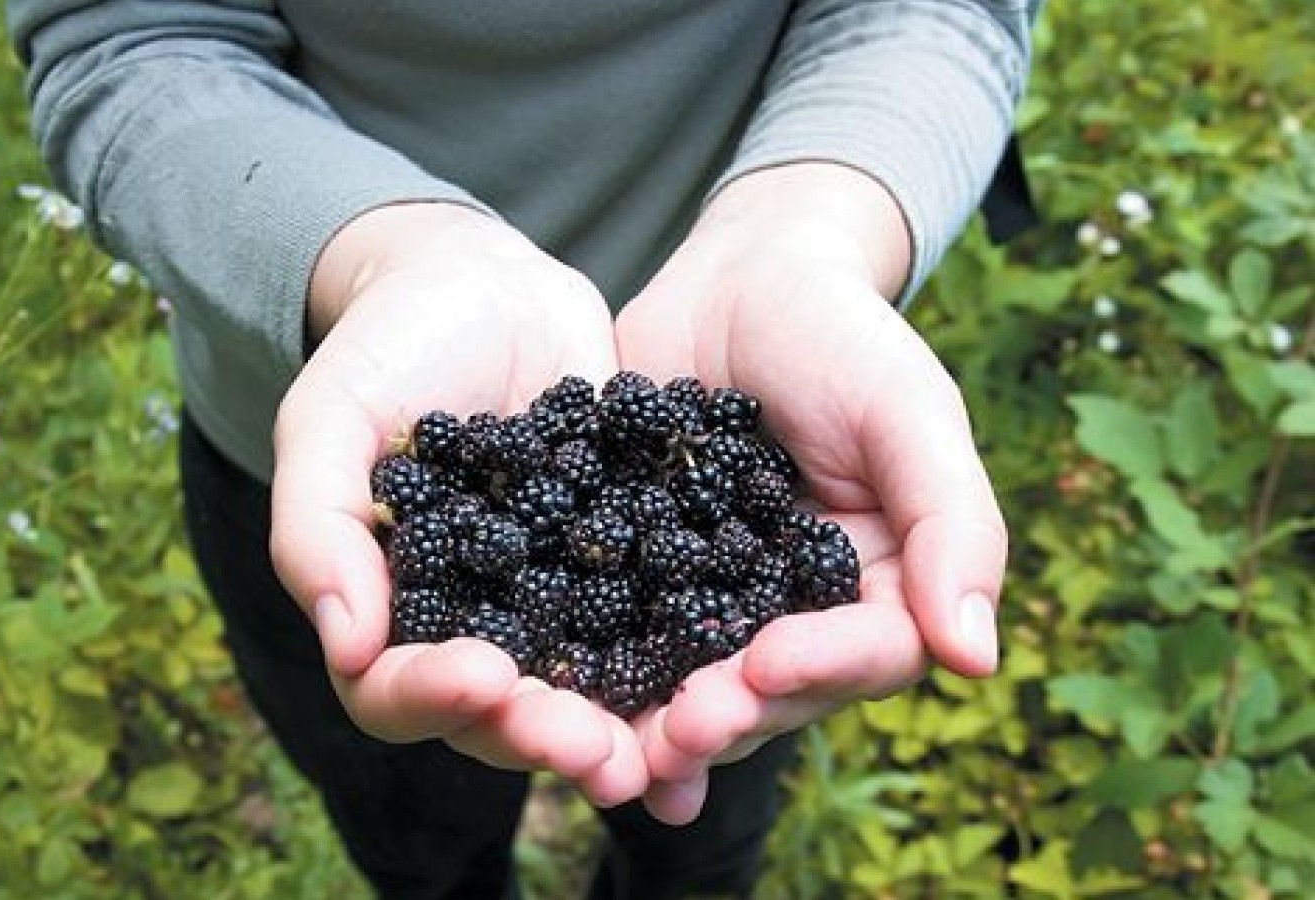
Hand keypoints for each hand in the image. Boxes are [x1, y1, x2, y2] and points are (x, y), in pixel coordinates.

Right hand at [270, 203, 646, 806]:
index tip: (486, 678)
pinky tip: (740, 677)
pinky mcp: (625, 563)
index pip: (397, 689)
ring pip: (587, 687)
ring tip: (679, 739)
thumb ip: (316, 526)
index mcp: (390, 611)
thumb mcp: (329, 421)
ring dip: (628, 722)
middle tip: (601, 751)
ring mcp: (553, 600)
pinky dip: (689, 654)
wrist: (483, 285)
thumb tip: (344, 641)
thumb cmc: (386, 346)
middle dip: (548, 736)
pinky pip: (655, 620)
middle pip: (503, 713)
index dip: (436, 697)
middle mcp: (475, 624)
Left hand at [615, 164, 1007, 822]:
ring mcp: (714, 601)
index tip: (768, 666)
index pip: (869, 651)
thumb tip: (978, 662)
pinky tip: (565, 717)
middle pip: (777, 691)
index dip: (824, 668)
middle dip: (732, 715)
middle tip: (684, 727)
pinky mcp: (640, 581)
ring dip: (666, 724)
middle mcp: (798, 611)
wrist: (739, 279)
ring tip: (628, 749)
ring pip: (698, 683)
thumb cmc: (841, 335)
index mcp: (877, 584)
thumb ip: (951, 524)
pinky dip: (601, 684)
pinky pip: (621, 638)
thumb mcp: (909, 411)